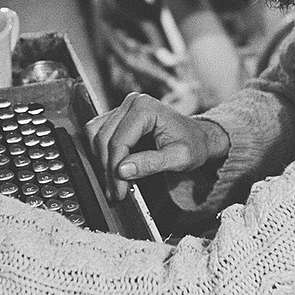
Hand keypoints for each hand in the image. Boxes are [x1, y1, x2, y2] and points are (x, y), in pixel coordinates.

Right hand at [85, 92, 228, 201]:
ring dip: (101, 160)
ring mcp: (123, 107)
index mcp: (146, 107)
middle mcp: (131, 102)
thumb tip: (122, 170)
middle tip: (116, 192)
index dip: (115, 170)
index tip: (119, 191)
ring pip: (96, 135)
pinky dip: (101, 152)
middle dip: (108, 169)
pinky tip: (114, 168)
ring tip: (114, 182)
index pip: (119, 141)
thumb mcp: (180, 158)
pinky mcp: (118, 116)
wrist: (198, 137)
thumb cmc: (193, 145)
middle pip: (104, 139)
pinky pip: (98, 132)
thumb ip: (151, 163)